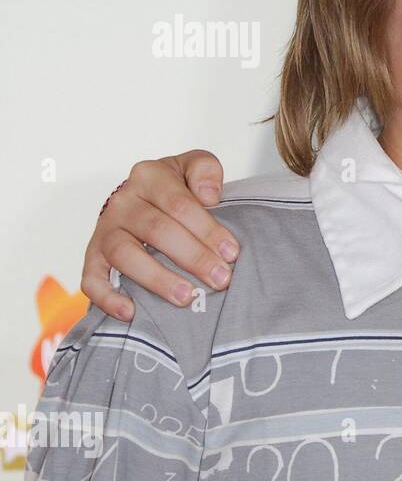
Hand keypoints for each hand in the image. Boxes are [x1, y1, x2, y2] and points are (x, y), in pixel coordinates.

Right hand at [82, 150, 238, 320]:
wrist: (143, 200)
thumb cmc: (177, 189)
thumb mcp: (195, 167)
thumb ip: (205, 169)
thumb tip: (209, 195)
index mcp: (149, 176)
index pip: (179, 204)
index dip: (208, 230)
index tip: (232, 253)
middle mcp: (123, 202)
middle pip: (157, 230)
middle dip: (193, 258)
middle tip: (220, 279)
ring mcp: (104, 230)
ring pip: (124, 255)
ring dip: (157, 278)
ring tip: (186, 297)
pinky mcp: (92, 257)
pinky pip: (91, 279)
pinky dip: (108, 297)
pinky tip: (131, 313)